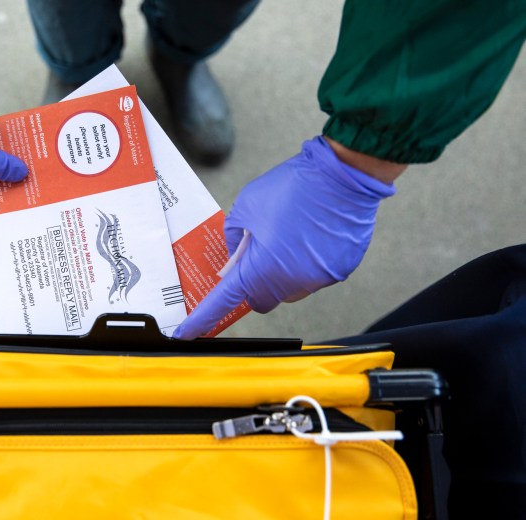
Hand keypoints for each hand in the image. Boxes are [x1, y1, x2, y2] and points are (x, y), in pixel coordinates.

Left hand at [173, 136, 396, 338]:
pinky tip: (310, 235)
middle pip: (260, 299)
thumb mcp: (246, 207)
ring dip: (281, 274)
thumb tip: (236, 257)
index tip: (189, 331)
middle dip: (252, 284)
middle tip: (254, 255)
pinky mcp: (339, 271)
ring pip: (289, 290)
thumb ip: (234, 238)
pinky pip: (314, 276)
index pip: (224, 300)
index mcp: (261, 268)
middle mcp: (290, 282)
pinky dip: (306, 263)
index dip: (204, 317)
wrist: (343, 174)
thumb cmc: (294, 187)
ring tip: (289, 237)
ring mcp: (318, 279)